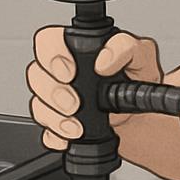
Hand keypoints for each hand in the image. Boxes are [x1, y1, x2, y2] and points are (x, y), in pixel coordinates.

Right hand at [27, 25, 163, 149]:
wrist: (143, 113)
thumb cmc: (138, 78)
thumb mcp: (140, 54)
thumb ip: (124, 47)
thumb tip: (104, 60)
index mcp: (78, 48)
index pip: (48, 41)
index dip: (51, 55)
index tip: (69, 72)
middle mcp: (62, 70)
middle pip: (36, 74)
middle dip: (52, 92)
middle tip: (74, 103)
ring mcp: (57, 98)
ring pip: (38, 103)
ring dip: (54, 117)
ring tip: (77, 126)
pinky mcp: (59, 122)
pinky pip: (45, 130)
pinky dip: (55, 136)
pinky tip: (69, 137)